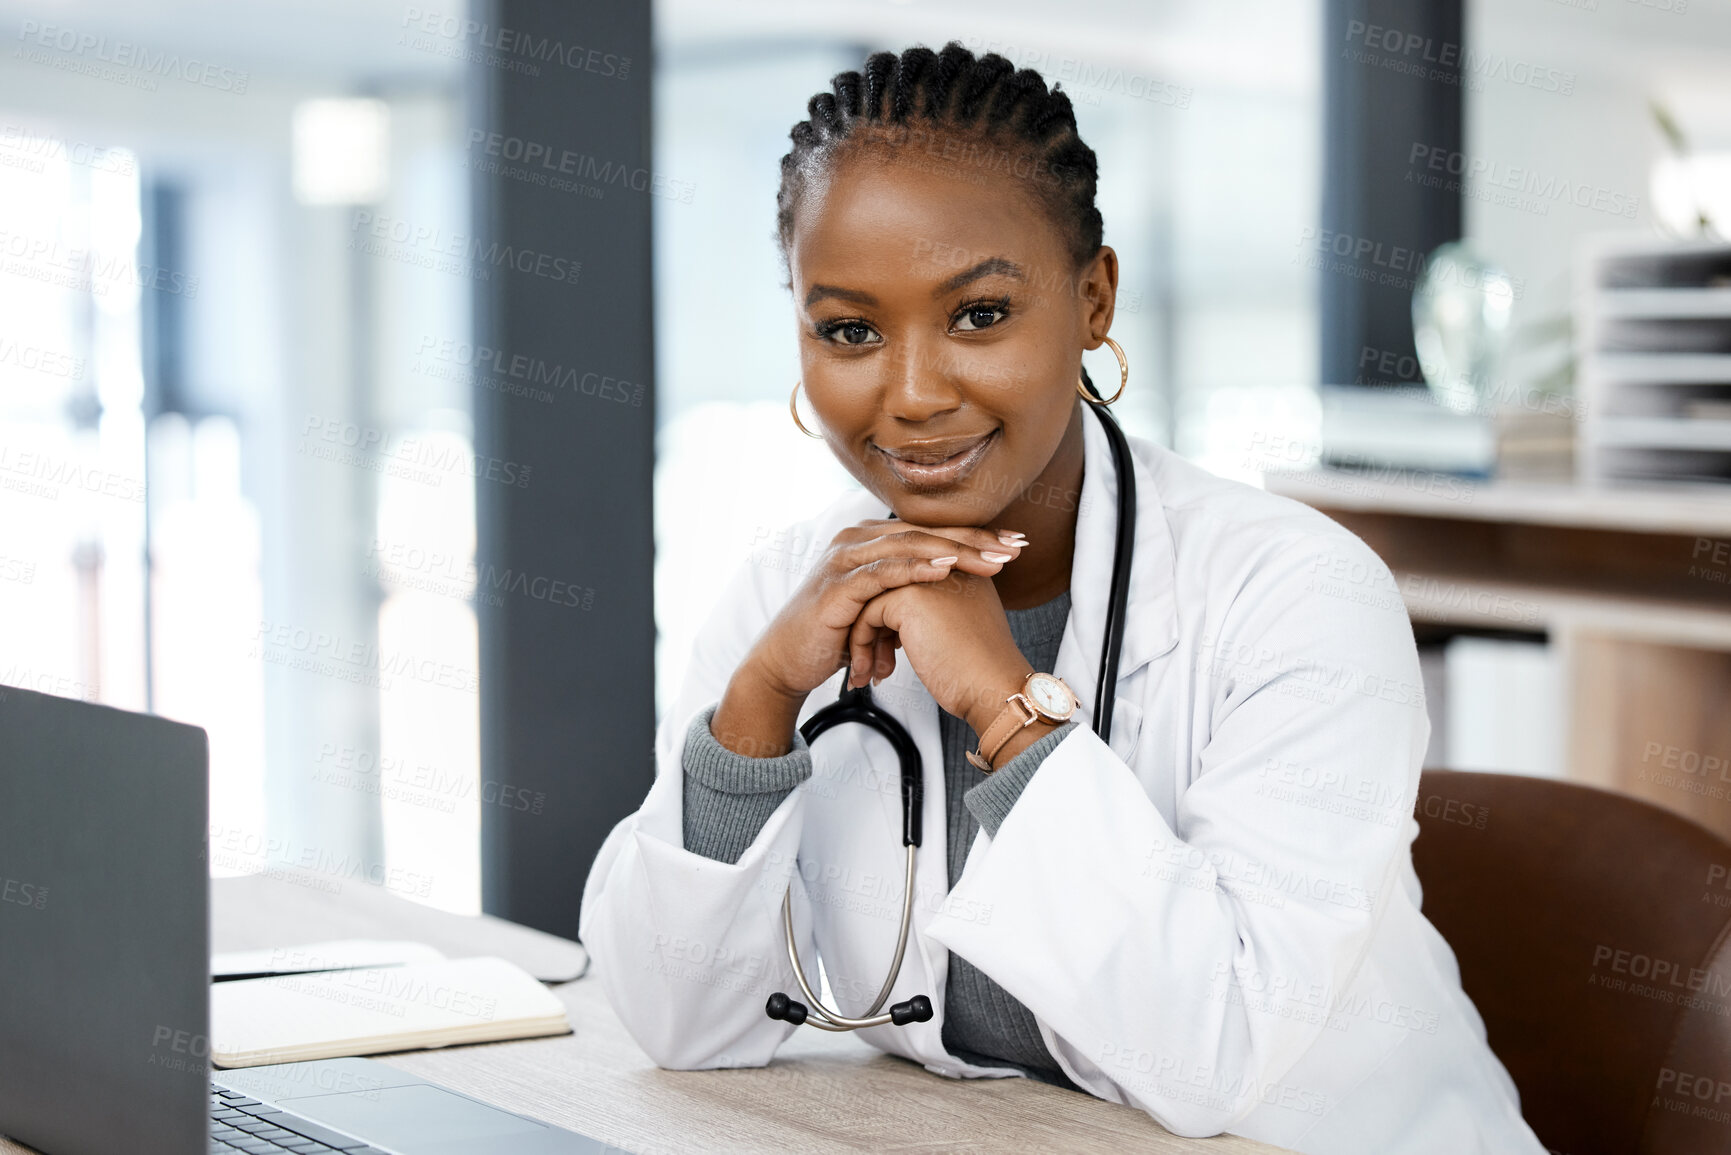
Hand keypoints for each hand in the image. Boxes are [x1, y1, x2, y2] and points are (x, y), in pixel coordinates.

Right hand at [709, 519, 1025, 756]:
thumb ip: (911, 589)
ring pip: (907, 547)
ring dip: (953, 551)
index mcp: (870, 540)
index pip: (931, 532)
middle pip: (925, 533)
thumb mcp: (881, 607)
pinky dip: (915, 569)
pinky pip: (881, 572)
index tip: (1018, 544)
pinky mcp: (836, 586)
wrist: (788, 662)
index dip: (976, 536)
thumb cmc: (836, 634)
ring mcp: (844, 560)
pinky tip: (944, 570)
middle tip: (1016, 547)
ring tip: (991, 558)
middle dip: (974, 540)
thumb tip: (957, 585)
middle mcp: (856, 540)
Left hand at [846, 569, 1038, 740]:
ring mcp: (927, 576)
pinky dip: (863, 644)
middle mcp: (945, 564)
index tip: (886, 647)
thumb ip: (933, 613)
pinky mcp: (910, 596)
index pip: (907, 582)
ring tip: (868, 671)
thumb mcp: (958, 628)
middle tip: (867, 661)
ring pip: (872, 598)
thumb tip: (896, 623)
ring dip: (864, 638)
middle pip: (887, 587)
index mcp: (961, 568)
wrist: (993, 689)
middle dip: (873, 627)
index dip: (892, 618)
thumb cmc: (977, 671)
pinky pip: (868, 613)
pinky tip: (874, 671)